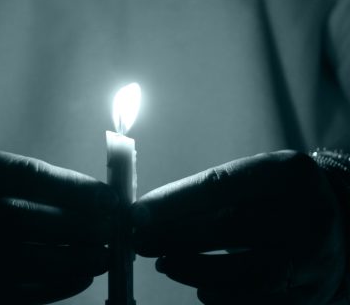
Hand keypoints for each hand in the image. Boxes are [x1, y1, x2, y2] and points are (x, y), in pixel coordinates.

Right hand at [0, 148, 116, 303]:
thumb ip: (32, 179)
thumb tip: (98, 198)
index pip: (21, 175)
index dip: (71, 187)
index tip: (110, 198)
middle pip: (18, 218)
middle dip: (75, 225)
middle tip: (115, 229)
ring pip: (18, 259)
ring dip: (71, 258)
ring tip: (104, 255)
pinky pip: (13, 293)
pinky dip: (55, 286)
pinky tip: (81, 276)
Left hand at [131, 150, 346, 303]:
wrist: (341, 231)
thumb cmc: (278, 201)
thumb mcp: (254, 182)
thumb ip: (207, 195)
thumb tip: (146, 216)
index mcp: (287, 174)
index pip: (221, 184)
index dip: (174, 201)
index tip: (136, 213)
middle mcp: (307, 214)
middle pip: (228, 228)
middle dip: (174, 237)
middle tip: (139, 241)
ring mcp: (314, 258)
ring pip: (240, 272)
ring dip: (192, 270)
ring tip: (165, 263)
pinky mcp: (311, 294)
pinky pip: (256, 301)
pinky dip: (221, 297)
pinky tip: (200, 287)